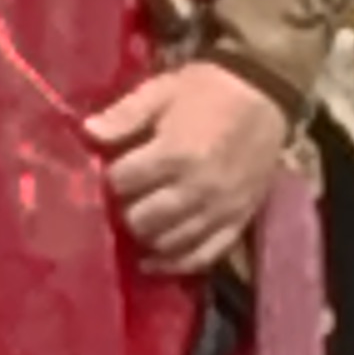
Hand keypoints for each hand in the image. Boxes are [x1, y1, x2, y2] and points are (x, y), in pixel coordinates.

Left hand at [86, 60, 289, 279]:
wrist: (265, 93)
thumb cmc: (208, 90)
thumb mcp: (163, 90)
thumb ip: (125, 114)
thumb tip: (88, 132)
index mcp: (176, 154)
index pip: (123, 181)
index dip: (111, 177)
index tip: (112, 170)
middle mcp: (198, 189)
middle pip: (142, 219)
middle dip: (126, 209)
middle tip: (126, 198)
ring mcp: (220, 210)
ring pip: (169, 242)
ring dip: (146, 236)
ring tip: (139, 222)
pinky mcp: (237, 222)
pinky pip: (203, 256)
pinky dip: (175, 264)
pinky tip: (153, 262)